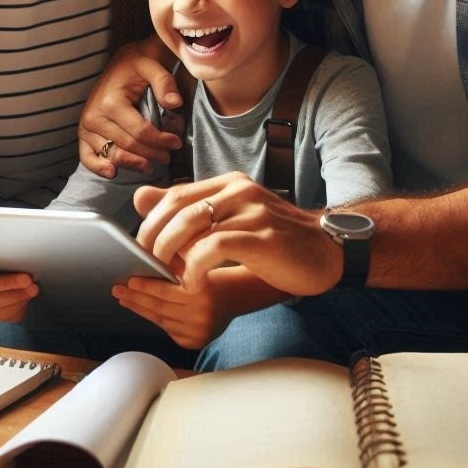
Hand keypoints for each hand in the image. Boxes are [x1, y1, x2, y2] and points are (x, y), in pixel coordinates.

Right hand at [0, 259, 37, 323]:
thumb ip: (4, 257)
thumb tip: (18, 251)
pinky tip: (30, 294)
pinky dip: (20, 302)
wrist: (13, 285)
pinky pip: (6, 311)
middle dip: (8, 283)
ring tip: (34, 287)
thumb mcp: (4, 259)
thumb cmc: (6, 264)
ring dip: (18, 294)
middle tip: (27, 278)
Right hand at [78, 38, 183, 176]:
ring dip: (133, 164)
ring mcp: (87, 127)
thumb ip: (165, 83)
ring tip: (151, 166)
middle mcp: (94, 116)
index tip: (177, 143)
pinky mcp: (83, 133)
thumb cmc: (139, 65)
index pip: (140, 132)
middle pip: (128, 146)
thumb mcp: (153, 67)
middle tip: (169, 157)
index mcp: (111, 102)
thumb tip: (175, 104)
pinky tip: (114, 173)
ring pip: (112, 155)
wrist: (121, 62)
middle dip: (151, 155)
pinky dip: (99, 168)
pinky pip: (87, 157)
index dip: (161, 141)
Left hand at [112, 260, 235, 348]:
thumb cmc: (210, 275)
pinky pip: (168, 331)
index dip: (146, 286)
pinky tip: (143, 310)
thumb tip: (143, 259)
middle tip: (117, 289)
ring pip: (161, 321)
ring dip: (140, 309)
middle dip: (135, 298)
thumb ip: (174, 264)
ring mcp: (198, 331)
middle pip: (159, 308)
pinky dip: (155, 320)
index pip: (166, 291)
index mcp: (202, 292)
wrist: (234, 296)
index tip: (128, 280)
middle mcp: (201, 314)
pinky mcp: (195, 342)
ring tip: (125, 299)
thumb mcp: (197, 265)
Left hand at [133, 173, 342, 297]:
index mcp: (230, 184)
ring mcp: (253, 211)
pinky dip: (194, 266)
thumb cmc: (276, 240)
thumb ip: (191, 209)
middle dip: (153, 238)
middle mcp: (240, 190)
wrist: (327, 251)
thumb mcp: (232, 218)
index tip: (141, 248)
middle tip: (146, 265)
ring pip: (192, 226)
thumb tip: (139, 198)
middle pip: (178, 208)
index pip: (175, 195)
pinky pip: (215, 247)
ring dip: (169, 254)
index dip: (152, 222)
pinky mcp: (263, 237)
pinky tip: (191, 283)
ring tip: (165, 276)